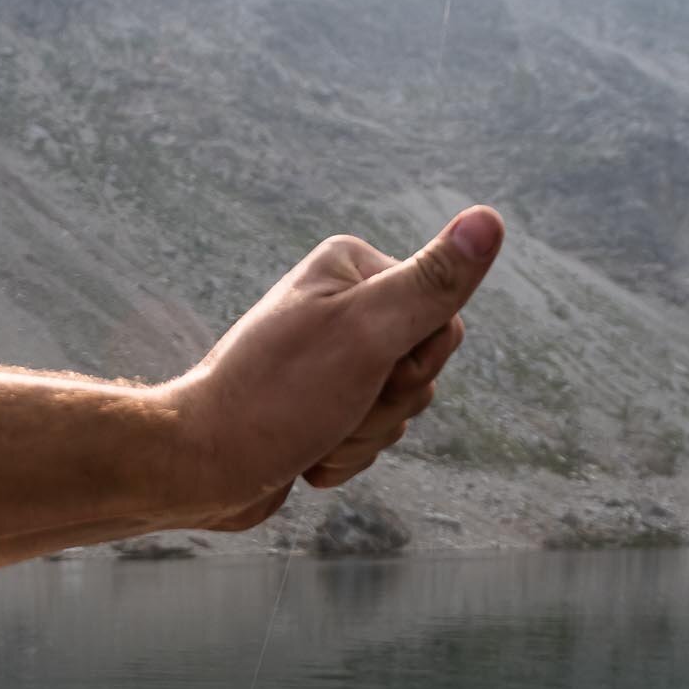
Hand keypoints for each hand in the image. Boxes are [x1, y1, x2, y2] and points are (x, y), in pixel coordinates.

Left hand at [162, 206, 504, 531]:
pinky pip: (368, 438)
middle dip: (387, 407)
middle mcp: (341, 306)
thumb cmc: (277, 398)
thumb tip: (489, 220)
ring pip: (398, 410)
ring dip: (363, 438)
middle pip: (423, 368)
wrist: (199, 468)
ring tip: (314, 434)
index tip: (368, 370)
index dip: (417, 362)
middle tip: (334, 406)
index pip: (443, 319)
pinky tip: (304, 456)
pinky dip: (343, 458)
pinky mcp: (319, 408)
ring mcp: (330, 360)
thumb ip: (433, 283)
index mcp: (353, 268)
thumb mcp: (367, 335)